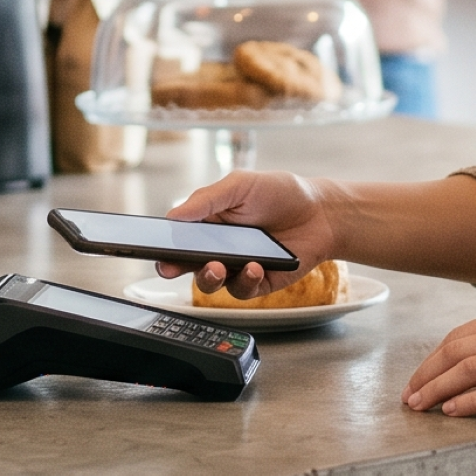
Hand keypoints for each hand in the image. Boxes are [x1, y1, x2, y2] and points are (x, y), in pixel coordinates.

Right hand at [162, 170, 341, 298]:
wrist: (322, 212)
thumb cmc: (281, 193)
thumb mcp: (240, 185)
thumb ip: (206, 199)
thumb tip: (173, 215)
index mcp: (208, 223)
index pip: (177, 238)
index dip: (162, 245)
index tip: (153, 249)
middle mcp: (218, 248)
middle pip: (187, 265)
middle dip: (175, 267)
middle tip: (172, 265)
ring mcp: (237, 266)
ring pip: (211, 283)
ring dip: (209, 277)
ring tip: (218, 266)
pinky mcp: (259, 282)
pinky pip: (243, 290)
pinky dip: (245, 280)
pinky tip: (254, 267)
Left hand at [404, 306, 475, 420]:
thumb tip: (466, 368)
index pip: (460, 335)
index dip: (432, 359)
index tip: (417, 379)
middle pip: (457, 350)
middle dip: (425, 374)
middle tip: (408, 397)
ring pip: (469, 369)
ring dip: (437, 389)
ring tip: (420, 408)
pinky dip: (468, 402)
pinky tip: (452, 412)